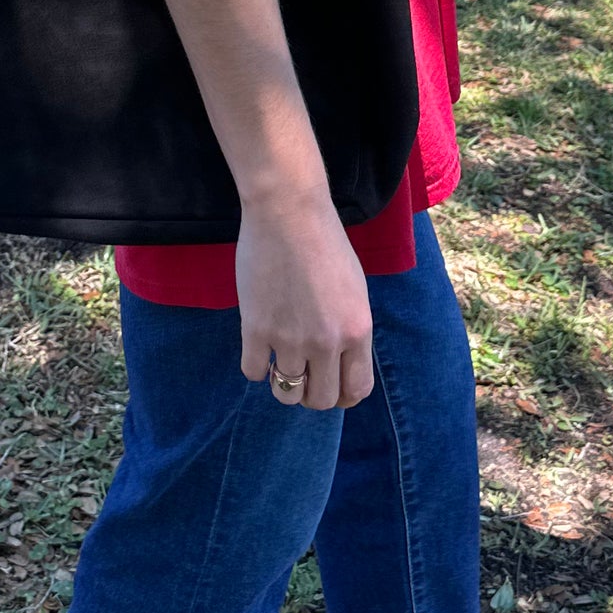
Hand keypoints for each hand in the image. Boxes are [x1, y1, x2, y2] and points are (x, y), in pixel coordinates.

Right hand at [236, 191, 374, 409]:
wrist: (288, 213)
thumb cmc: (325, 243)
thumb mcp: (355, 290)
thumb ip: (349, 329)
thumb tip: (338, 362)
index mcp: (357, 330)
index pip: (357, 389)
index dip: (344, 397)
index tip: (333, 391)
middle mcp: (327, 342)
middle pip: (321, 399)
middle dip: (313, 395)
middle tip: (304, 378)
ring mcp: (290, 339)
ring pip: (286, 392)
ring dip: (284, 383)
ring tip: (280, 362)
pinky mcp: (256, 330)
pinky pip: (254, 373)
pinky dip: (257, 367)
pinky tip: (259, 347)